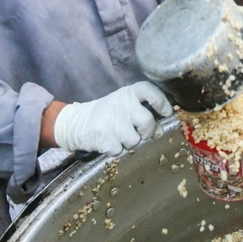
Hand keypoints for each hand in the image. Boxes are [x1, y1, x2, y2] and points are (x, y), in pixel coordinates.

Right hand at [52, 81, 172, 155]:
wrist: (76, 122)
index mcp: (128, 93)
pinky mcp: (102, 136)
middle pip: (147, 121)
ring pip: (134, 140)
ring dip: (129, 143)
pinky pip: (119, 151)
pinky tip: (108, 141)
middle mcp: (120, 103)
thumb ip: (143, 114)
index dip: (162, 102)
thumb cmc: (108, 114)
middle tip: (141, 133)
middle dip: (148, 132)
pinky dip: (116, 150)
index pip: (150, 91)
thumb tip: (160, 131)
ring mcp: (111, 119)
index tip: (166, 112)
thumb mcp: (125, 106)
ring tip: (118, 135)